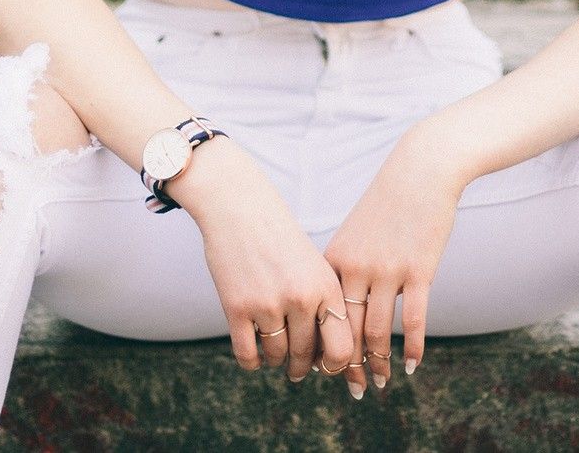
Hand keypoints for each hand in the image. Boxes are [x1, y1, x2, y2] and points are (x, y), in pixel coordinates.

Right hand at [170, 137, 362, 383]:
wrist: (241, 209)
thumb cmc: (282, 241)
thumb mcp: (314, 268)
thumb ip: (323, 308)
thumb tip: (325, 362)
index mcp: (326, 287)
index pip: (341, 349)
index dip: (334, 365)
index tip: (324, 366)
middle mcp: (301, 297)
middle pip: (306, 356)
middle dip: (301, 367)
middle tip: (297, 370)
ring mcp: (268, 304)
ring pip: (277, 357)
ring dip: (276, 361)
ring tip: (276, 355)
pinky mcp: (237, 308)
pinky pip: (248, 355)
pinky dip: (252, 362)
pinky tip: (255, 356)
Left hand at [321, 125, 474, 396]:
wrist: (421, 171)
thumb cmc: (389, 203)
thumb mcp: (356, 232)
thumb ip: (346, 266)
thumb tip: (340, 304)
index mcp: (335, 260)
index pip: (323, 314)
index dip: (323, 346)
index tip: (324, 370)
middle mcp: (356, 268)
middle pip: (347, 329)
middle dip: (349, 365)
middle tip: (352, 389)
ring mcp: (388, 270)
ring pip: (377, 330)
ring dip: (378, 363)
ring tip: (379, 384)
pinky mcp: (419, 270)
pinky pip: (414, 319)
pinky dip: (411, 347)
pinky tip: (410, 366)